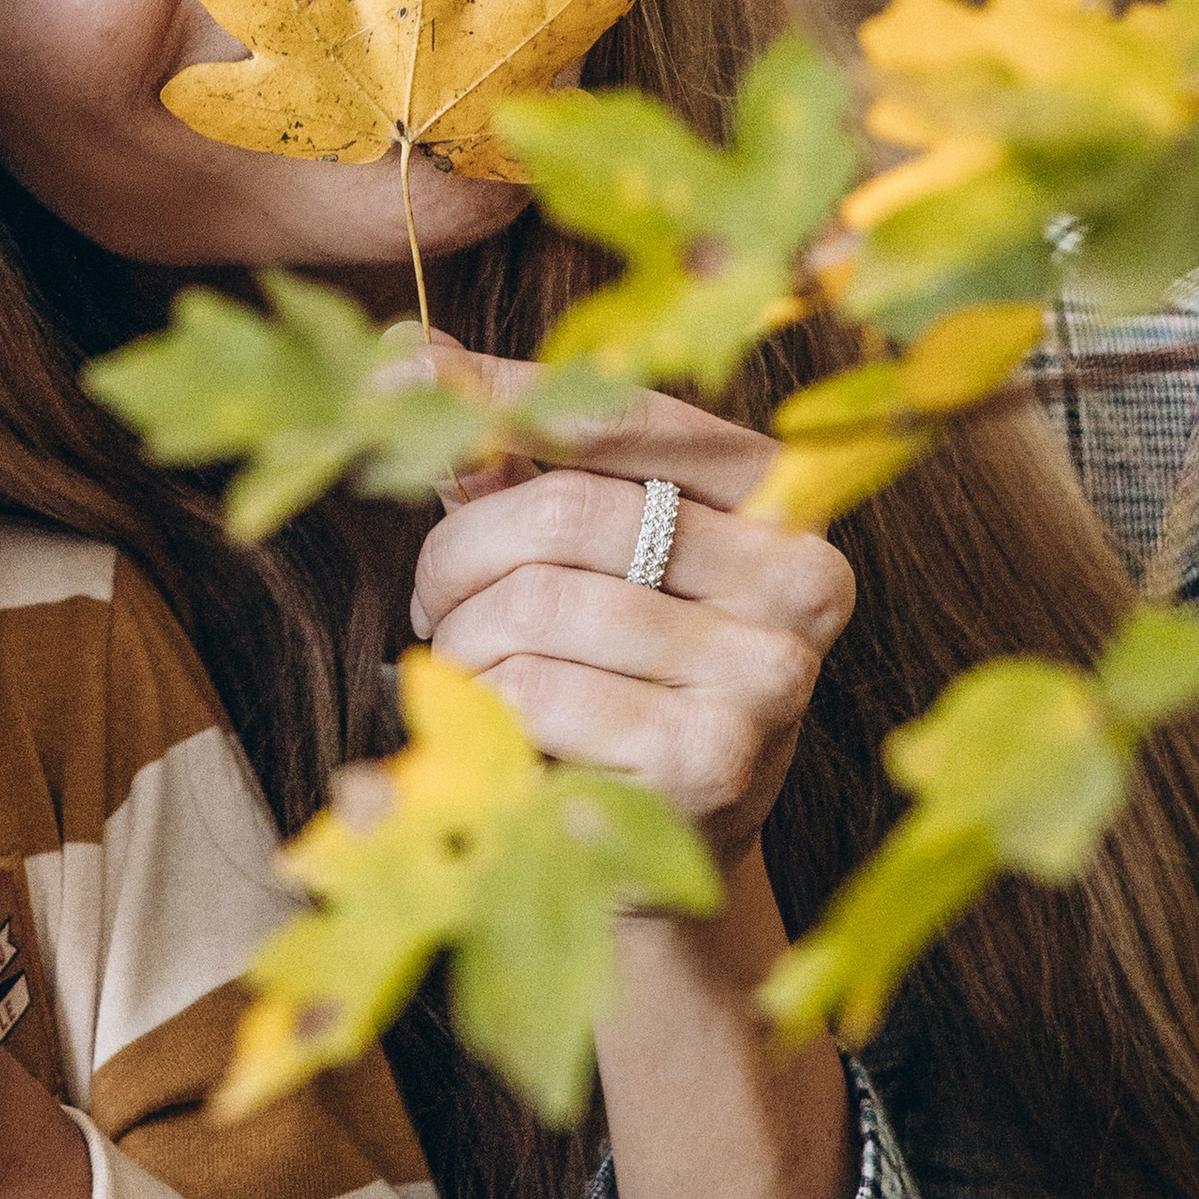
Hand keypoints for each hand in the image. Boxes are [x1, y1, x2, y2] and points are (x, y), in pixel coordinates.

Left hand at [410, 347, 854, 868]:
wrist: (651, 846)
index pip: (627, 417)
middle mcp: (799, 576)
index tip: (399, 382)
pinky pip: (538, 692)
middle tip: (429, 602)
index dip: (504, 398)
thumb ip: (508, 452)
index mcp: (780, 496)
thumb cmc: (604, 669)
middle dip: (458, 556)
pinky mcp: (715, 757)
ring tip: (465, 665)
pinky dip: (484, 707)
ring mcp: (768, 672)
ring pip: (537, 606)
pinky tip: (500, 728)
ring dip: (461, 641)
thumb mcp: (570, 549)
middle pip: (564, 513)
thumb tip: (413, 352)